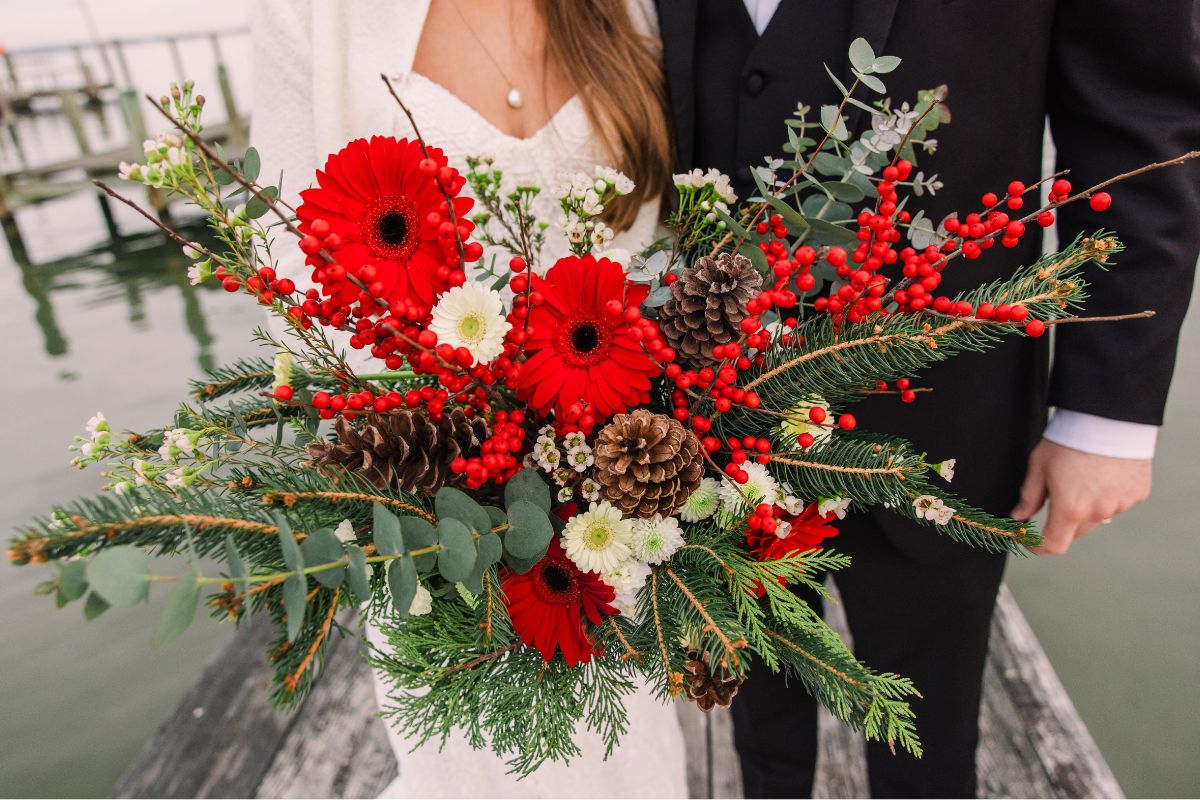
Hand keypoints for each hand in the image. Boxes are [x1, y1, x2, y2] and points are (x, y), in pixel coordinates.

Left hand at [1010, 438, 1151, 554]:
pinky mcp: (1137, 494)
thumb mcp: (1039, 466)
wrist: (1108, 418)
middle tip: (1056, 497)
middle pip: (1076, 532)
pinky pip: (1118, 503)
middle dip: (1062, 522)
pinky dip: (1108, 496)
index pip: (1053, 545)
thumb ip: (1029, 496)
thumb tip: (1018, 516)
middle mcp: (1098, 512)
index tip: (1029, 540)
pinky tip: (1103, 474)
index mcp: (1070, 508)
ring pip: (1099, 517)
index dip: (1038, 546)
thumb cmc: (1070, 440)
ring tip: (1083, 477)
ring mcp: (1121, 504)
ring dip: (1088, 508)